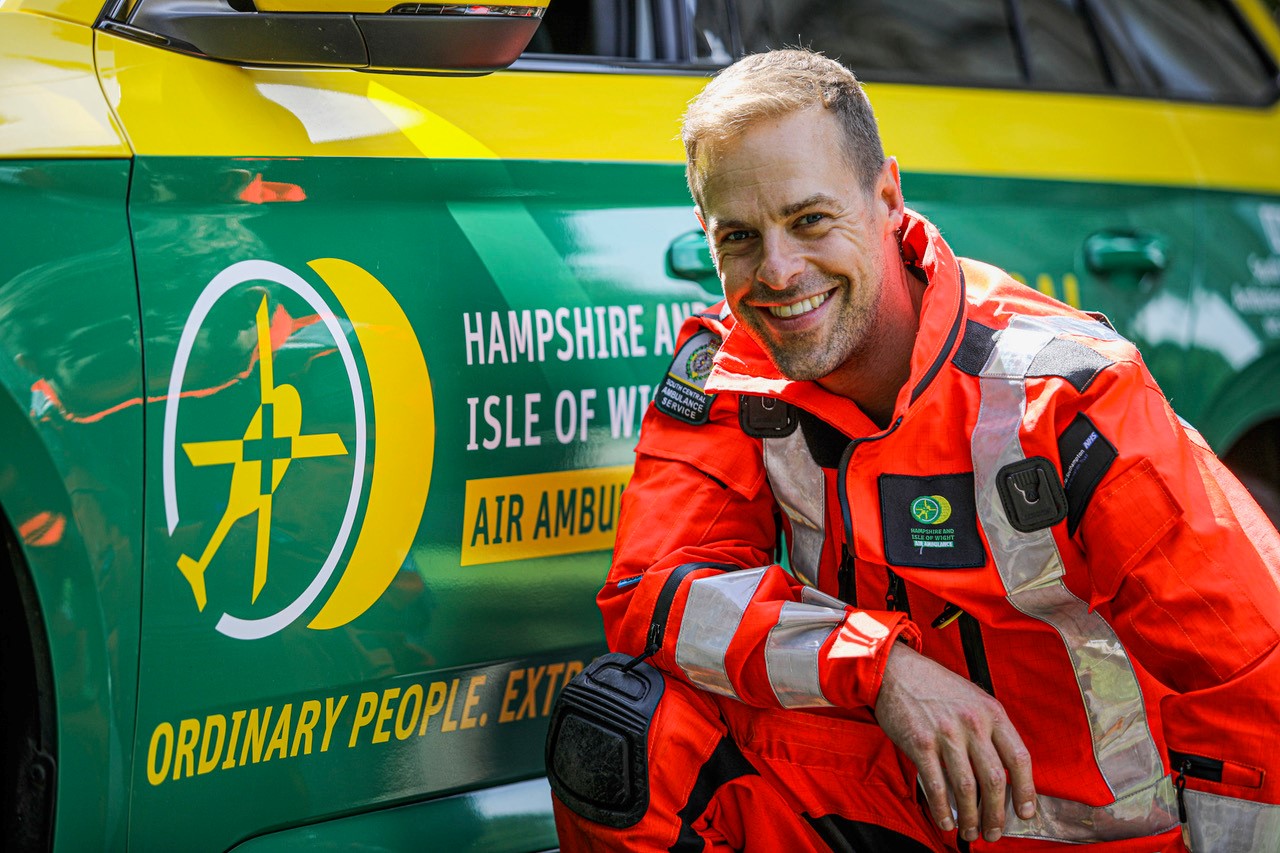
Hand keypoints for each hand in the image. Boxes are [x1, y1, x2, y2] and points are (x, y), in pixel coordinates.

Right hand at [873, 643, 1036, 843]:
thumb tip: (999, 772)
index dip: (1026, 790)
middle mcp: (972, 723)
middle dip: (996, 814)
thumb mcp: (972, 698)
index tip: (1024, 812)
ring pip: (967, 787)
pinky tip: (945, 820)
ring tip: (970, 831)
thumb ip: (988, 729)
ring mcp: (946, 733)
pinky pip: (936, 785)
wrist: (896, 670)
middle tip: (993, 832)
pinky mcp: (920, 743)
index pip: (1019, 758)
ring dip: (970, 817)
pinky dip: (942, 809)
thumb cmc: (934, 685)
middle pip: (994, 780)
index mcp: (991, 712)